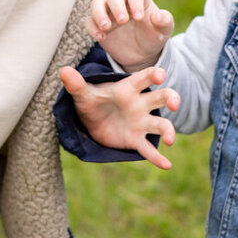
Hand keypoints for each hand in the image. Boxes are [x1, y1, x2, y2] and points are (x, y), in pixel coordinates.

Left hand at [59, 64, 179, 169]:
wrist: (91, 120)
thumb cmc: (92, 101)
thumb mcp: (82, 94)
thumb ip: (76, 84)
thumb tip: (63, 71)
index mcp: (128, 89)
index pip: (143, 78)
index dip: (153, 74)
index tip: (160, 75)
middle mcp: (139, 104)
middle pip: (161, 97)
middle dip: (171, 98)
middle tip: (174, 103)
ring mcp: (140, 122)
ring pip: (160, 124)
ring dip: (167, 131)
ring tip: (169, 140)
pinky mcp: (136, 140)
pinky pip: (148, 149)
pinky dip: (157, 158)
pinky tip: (167, 166)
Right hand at [85, 0, 173, 70]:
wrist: (142, 53)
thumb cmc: (154, 36)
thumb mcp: (164, 30)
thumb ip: (165, 21)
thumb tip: (158, 16)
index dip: (135, 2)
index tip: (139, 18)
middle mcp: (122, 2)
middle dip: (117, 6)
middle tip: (123, 21)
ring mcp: (108, 13)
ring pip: (97, 3)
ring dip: (99, 13)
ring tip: (106, 27)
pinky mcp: (98, 25)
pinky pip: (89, 21)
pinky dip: (92, 28)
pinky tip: (101, 38)